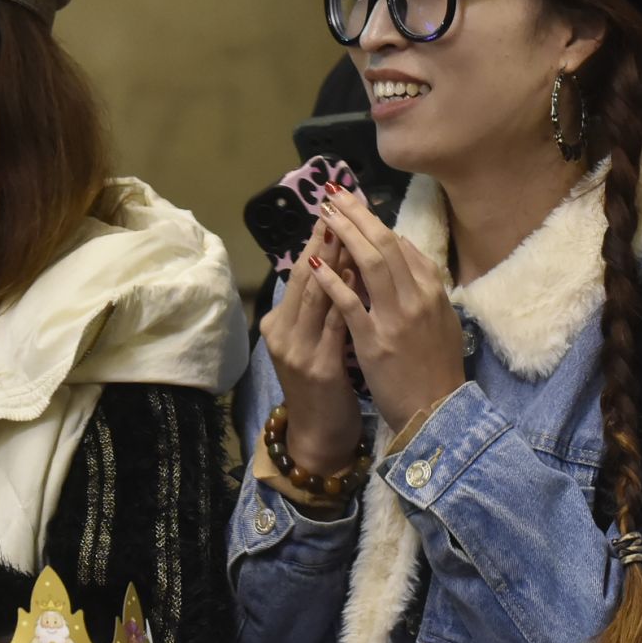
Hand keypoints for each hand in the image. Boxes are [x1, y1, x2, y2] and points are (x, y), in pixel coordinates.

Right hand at [260, 217, 362, 475]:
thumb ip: (321, 307)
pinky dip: (350, 297)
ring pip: (319, 295)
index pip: (300, 272)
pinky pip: (337, 324)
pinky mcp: (320, 368)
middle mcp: (283, 333)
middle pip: (306, 277)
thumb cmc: (322, 386)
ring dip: (337, 262)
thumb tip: (338, 263)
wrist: (320, 435)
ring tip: (352, 230)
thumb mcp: (314, 341)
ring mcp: (298, 351)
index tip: (336, 208)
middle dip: (327, 240)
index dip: (318, 240)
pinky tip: (362, 277)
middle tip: (343, 206)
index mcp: (279, 324)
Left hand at [314, 186, 464, 430]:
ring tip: (323, 215)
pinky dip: (332, 281)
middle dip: (357, 215)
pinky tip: (315, 265)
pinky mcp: (374, 341)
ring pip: (368, 263)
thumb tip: (403, 249)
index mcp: (433, 291)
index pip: (401, 246)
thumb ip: (424, 285)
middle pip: (384, 244)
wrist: (437, 412)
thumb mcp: (442, 320)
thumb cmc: (437, 368)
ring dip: (343, 235)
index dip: (374, 222)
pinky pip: (349, 303)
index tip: (353, 205)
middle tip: (334, 194)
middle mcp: (417, 298)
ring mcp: (396, 318)